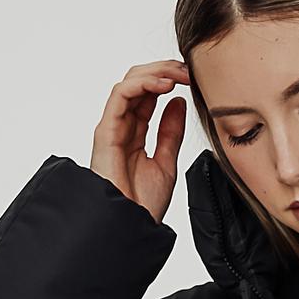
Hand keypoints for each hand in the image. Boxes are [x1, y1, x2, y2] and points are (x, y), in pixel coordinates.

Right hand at [90, 59, 189, 223]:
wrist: (132, 228)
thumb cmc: (143, 205)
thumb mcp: (167, 162)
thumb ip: (171, 132)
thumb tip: (177, 103)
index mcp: (135, 133)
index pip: (149, 94)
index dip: (170, 80)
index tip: (193, 79)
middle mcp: (121, 126)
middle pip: (138, 82)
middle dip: (165, 70)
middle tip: (189, 71)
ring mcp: (112, 127)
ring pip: (129, 83)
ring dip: (157, 72)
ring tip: (180, 74)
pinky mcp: (106, 131)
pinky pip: (120, 95)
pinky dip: (143, 83)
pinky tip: (165, 85)